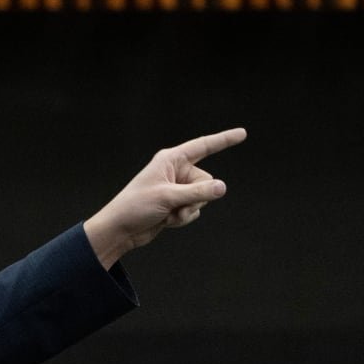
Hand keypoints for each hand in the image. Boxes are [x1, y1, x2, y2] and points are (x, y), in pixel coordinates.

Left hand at [83, 127, 245, 268]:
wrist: (120, 230)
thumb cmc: (135, 207)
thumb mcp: (168, 197)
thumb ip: (198, 192)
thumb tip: (223, 187)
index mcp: (170, 160)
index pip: (203, 147)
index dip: (224, 140)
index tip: (242, 133)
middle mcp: (175, 172)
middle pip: (207, 181)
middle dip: (196, 197)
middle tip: (173, 204)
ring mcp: (177, 189)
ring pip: (202, 199)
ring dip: (187, 211)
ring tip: (166, 214)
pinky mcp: (176, 204)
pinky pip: (194, 211)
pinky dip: (183, 219)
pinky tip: (165, 221)